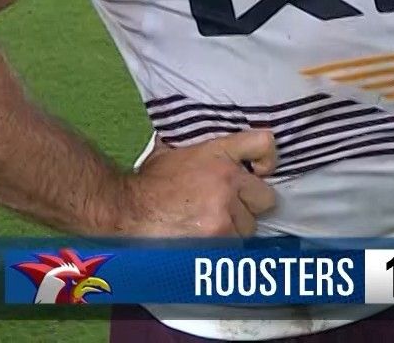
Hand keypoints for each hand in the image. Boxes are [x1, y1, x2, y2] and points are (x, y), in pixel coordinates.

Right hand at [114, 129, 278, 236]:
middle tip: (225, 209)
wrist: (125, 210)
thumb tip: (222, 150)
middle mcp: (228, 180)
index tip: (261, 171)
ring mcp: (224, 210)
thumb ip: (206, 152)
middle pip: (265, 198)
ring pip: (249, 227)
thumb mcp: (177, 152)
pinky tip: (202, 242)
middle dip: (248, 206)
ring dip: (233, 230)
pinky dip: (222, 248)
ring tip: (206, 227)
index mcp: (218, 153)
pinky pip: (235, 247)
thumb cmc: (149, 183)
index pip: (264, 144)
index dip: (268, 159)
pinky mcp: (218, 236)